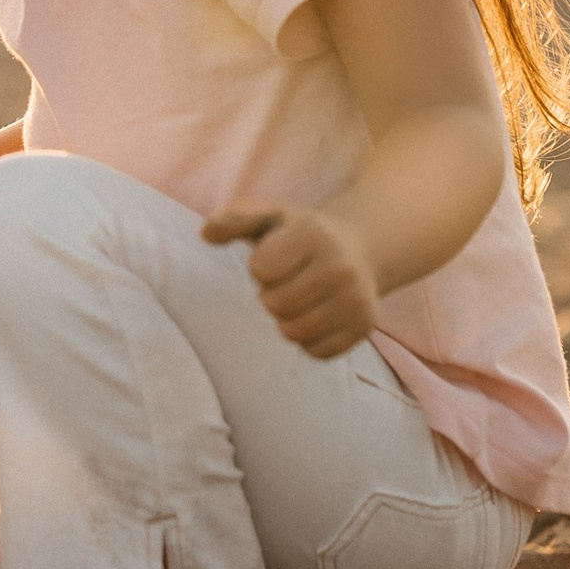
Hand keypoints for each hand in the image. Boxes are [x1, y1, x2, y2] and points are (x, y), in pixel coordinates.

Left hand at [202, 203, 380, 359]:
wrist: (361, 248)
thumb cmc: (300, 233)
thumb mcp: (268, 216)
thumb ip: (233, 220)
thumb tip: (205, 234)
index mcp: (314, 234)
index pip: (262, 269)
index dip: (260, 268)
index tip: (275, 258)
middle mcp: (341, 266)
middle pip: (277, 305)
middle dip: (271, 296)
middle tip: (286, 282)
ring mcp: (357, 299)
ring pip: (295, 333)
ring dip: (286, 320)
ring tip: (298, 299)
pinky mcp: (364, 327)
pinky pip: (317, 352)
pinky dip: (308, 340)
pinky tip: (316, 315)